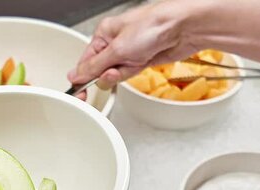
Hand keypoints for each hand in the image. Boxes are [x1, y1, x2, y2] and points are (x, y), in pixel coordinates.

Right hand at [68, 1, 202, 89]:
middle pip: (100, 70)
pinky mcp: (141, 60)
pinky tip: (138, 65)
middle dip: (106, 75)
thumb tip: (75, 75)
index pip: (86, 61)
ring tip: (131, 64)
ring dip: (121, 74)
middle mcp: (115, 42)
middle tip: (112, 74)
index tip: (79, 92)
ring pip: (115, 74)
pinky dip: (131, 74)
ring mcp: (129, 52)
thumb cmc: (152, 26)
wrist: (183, 28)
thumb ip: (94, 66)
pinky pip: (129, 74)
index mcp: (103, 34)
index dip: (82, 78)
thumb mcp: (116, 49)